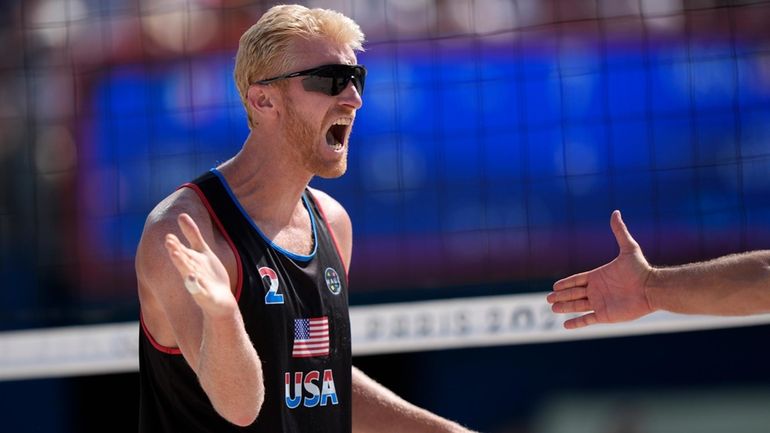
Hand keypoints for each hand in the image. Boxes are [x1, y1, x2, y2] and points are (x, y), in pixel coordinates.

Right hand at [164, 213, 236, 318]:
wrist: (220, 301)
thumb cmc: (208, 275)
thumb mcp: (202, 252)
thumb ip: (192, 235)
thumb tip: (181, 215)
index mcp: (191, 262)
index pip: (182, 252)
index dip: (176, 246)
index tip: (169, 236)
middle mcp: (191, 273)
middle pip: (184, 262)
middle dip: (177, 253)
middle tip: (169, 243)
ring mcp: (198, 286)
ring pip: (189, 276)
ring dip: (184, 268)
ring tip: (177, 258)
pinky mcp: (206, 297)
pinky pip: (200, 292)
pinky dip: (195, 286)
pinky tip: (193, 279)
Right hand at [547, 210, 654, 328]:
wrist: (652, 289)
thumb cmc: (640, 269)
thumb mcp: (628, 248)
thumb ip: (619, 232)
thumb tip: (616, 212)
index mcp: (598, 276)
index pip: (578, 280)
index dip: (566, 283)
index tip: (555, 286)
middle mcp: (598, 290)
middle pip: (575, 293)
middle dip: (561, 296)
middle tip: (549, 298)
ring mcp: (601, 303)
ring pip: (578, 306)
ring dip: (565, 308)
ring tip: (552, 308)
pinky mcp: (605, 315)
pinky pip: (587, 320)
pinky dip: (576, 323)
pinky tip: (566, 325)